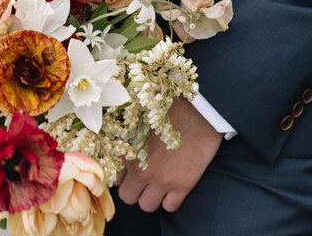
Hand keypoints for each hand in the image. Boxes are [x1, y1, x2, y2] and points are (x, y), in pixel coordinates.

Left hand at [118, 96, 221, 212]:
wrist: (198, 108)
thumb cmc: (166, 105)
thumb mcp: (138, 118)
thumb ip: (125, 136)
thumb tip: (116, 144)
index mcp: (125, 150)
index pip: (113, 178)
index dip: (123, 174)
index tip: (131, 169)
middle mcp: (139, 169)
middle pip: (127, 196)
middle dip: (134, 189)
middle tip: (144, 177)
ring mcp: (161, 179)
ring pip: (146, 205)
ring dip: (151, 196)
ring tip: (159, 182)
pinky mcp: (182, 185)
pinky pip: (169, 207)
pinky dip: (171, 199)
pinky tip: (174, 185)